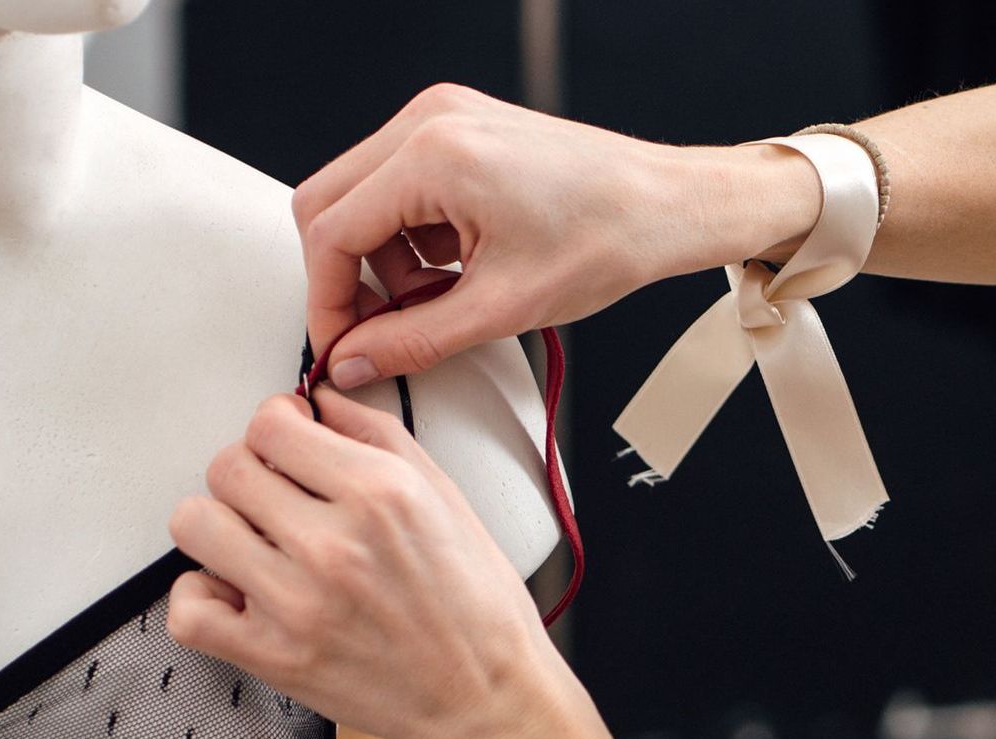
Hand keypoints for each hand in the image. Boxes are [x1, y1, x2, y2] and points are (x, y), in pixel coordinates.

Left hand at [165, 390, 577, 738]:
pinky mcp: (274, 657)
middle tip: (275, 496)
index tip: (286, 443)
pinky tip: (238, 593)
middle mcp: (334, 544)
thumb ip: (378, 437)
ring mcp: (298, 604)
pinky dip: (201, 598)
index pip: (270, 424)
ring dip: (219, 528)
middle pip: (227, 467)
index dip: (275, 426)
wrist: (486, 701)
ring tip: (254, 544)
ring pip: (196, 525)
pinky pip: (188, 611)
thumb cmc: (477, 611)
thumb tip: (321, 403)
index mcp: (380, 494)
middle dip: (248, 472)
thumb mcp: (446, 498)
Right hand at [293, 83, 822, 386]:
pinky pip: (399, 184)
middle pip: (329, 205)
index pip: (330, 232)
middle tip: (379, 330)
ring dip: (383, 259)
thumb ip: (413, 341)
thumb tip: (355, 363)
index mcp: (434, 155)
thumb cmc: (609, 238)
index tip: (343, 348)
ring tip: (439, 299)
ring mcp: (443, 117)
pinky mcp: (458, 127)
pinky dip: (412, 235)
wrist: (667, 204)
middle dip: (348, 277)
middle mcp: (429, 121)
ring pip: (361, 196)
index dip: (328, 302)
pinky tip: (455, 267)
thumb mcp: (503, 308)